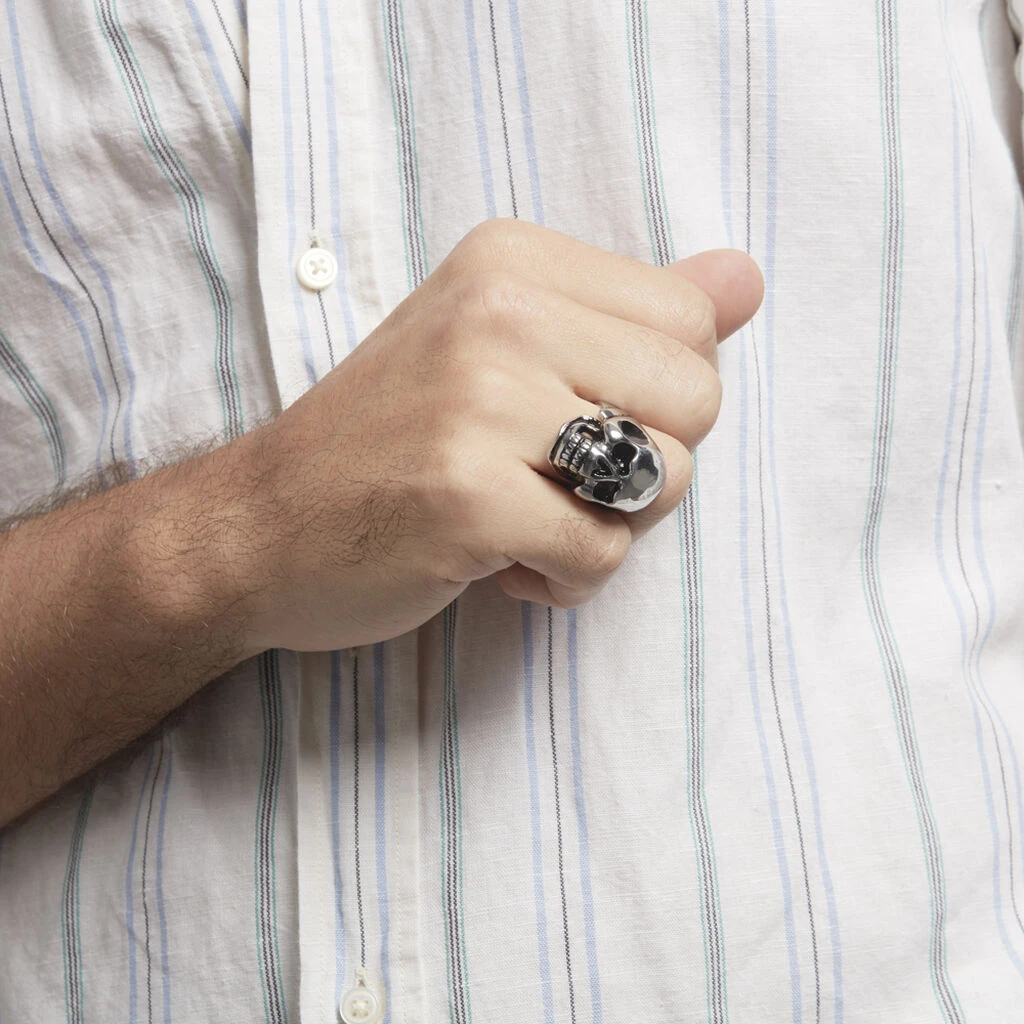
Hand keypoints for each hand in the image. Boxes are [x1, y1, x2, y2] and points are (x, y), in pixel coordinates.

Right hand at [239, 218, 762, 651]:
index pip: (692, 321)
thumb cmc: (392, 440)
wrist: (261, 525)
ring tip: (528, 520)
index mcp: (512, 261)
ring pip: (665, 478)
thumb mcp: (504, 346)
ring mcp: (480, 405)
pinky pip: (603, 554)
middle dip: (646, 465)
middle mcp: (499, 313)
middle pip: (696, 398)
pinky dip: (569, 578)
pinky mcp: (469, 500)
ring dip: (610, 526)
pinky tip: (503, 565)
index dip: (656, 396)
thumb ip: (632, 311)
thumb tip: (748, 276)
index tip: (575, 420)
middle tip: (559, 481)